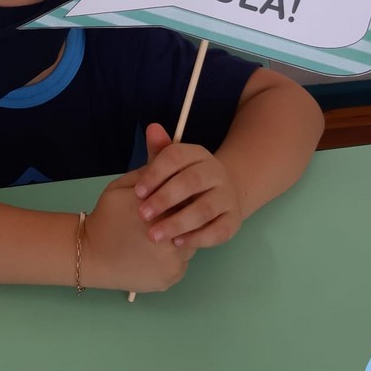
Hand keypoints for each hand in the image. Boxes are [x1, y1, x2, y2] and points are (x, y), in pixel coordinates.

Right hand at [84, 168, 194, 292]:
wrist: (90, 255)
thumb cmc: (106, 217)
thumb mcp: (123, 186)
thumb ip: (150, 169)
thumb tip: (167, 141)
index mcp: (158, 209)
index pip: (186, 196)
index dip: (179, 195)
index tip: (169, 198)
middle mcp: (169, 236)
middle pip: (192, 219)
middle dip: (181, 215)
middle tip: (164, 217)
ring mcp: (173, 260)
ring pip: (190, 241)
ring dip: (181, 235)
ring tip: (160, 234)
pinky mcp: (172, 276)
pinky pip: (183, 261)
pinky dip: (174, 255)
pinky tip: (156, 251)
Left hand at [133, 124, 242, 248]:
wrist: (220, 197)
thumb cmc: (184, 181)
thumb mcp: (171, 166)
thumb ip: (160, 150)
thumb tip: (152, 128)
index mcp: (198, 155)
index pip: (177, 156)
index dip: (155, 173)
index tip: (137, 191)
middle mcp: (216, 173)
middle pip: (191, 182)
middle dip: (164, 198)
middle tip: (142, 214)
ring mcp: (227, 197)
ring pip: (204, 209)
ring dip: (177, 223)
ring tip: (154, 235)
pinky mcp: (233, 221)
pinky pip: (217, 231)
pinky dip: (196, 238)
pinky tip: (176, 243)